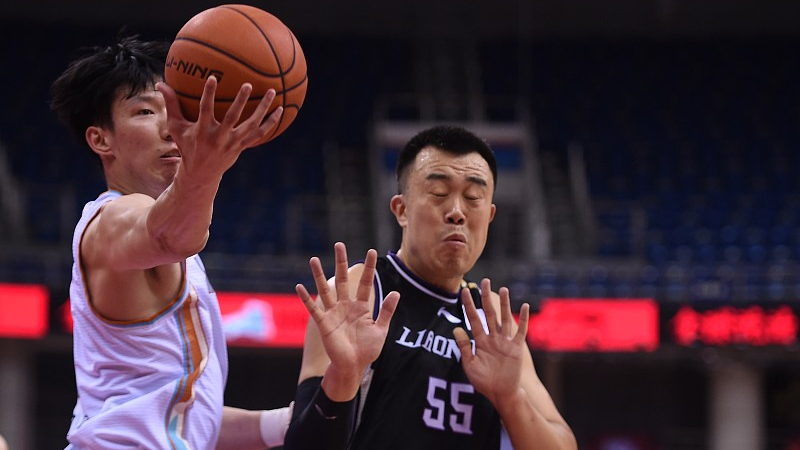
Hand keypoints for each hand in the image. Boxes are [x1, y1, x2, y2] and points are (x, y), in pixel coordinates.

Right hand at [157, 76, 282, 176]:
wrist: (201, 173)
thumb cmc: (187, 146)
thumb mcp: (176, 127)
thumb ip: (171, 104)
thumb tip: (160, 82)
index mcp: (202, 131)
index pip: (205, 109)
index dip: (208, 94)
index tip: (212, 78)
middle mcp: (219, 137)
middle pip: (232, 118)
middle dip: (240, 101)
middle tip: (247, 85)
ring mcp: (233, 143)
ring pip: (251, 125)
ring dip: (264, 109)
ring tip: (272, 92)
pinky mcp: (242, 146)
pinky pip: (260, 134)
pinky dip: (271, 123)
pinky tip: (280, 110)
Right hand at [296, 242, 399, 398]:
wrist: (353, 366)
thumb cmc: (367, 350)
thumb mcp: (381, 330)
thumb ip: (387, 311)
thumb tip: (395, 293)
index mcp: (362, 307)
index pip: (366, 283)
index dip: (369, 268)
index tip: (372, 251)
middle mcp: (346, 306)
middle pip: (343, 279)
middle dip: (341, 262)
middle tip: (339, 245)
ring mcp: (334, 313)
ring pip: (325, 289)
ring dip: (319, 275)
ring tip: (314, 259)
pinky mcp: (324, 323)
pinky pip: (314, 308)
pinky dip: (306, 298)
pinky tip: (299, 286)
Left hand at [453, 278, 530, 406]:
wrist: (500, 394)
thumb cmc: (484, 381)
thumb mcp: (470, 364)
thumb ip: (464, 346)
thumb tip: (456, 328)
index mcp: (480, 340)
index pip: (473, 318)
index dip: (468, 305)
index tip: (464, 291)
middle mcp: (493, 338)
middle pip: (489, 314)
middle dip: (486, 298)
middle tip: (484, 282)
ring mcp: (505, 342)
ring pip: (505, 319)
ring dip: (504, 304)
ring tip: (503, 289)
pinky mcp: (516, 348)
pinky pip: (520, 331)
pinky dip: (523, 319)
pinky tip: (523, 306)